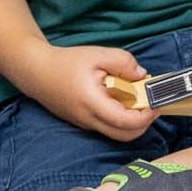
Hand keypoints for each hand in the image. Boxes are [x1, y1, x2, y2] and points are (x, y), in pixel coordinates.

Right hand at [40, 44, 156, 139]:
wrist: (36, 72)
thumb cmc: (65, 62)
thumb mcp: (97, 55)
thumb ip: (123, 62)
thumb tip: (142, 75)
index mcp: (92, 103)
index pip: (125, 121)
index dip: (146, 116)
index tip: (155, 103)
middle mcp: (88, 119)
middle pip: (125, 136)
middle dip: (143, 124)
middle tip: (150, 105)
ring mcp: (85, 124)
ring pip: (116, 134)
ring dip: (132, 123)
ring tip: (136, 101)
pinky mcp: (83, 123)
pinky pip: (106, 128)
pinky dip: (119, 120)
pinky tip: (120, 101)